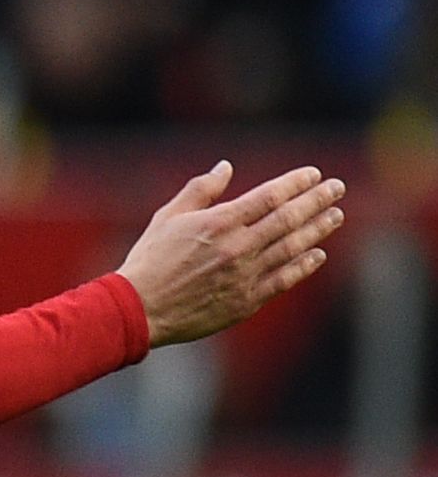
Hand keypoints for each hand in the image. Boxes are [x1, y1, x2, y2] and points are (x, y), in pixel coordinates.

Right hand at [118, 161, 346, 348]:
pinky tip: (317, 254)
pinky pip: (284, 279)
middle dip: (317, 200)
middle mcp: (238, 247)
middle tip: (337, 188)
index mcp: (219, 223)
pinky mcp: (246, 301)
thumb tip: (226, 167)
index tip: (314, 174)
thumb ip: (201, 190)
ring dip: (318, 229)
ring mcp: (245, 275)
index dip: (296, 183)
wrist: (139, 309)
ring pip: (293, 247)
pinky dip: (304, 265)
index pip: (270, 196)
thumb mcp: (168, 217)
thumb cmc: (150, 261)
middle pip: (289, 218)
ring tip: (335, 215)